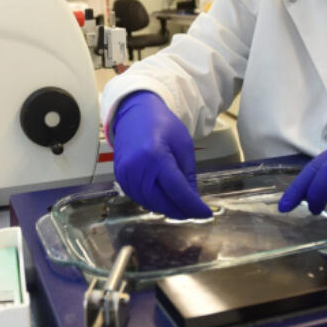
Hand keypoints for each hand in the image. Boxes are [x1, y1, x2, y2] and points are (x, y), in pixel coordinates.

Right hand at [110, 92, 211, 219]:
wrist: (134, 113)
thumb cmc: (162, 125)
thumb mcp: (183, 146)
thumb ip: (188, 175)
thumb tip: (193, 200)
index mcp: (156, 157)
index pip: (177, 191)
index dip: (192, 206)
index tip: (206, 213)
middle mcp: (137, 168)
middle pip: (162, 202)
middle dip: (181, 211)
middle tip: (195, 212)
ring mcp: (125, 174)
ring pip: (150, 203)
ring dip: (167, 209)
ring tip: (182, 207)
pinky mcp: (120, 177)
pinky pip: (139, 198)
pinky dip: (154, 202)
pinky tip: (165, 200)